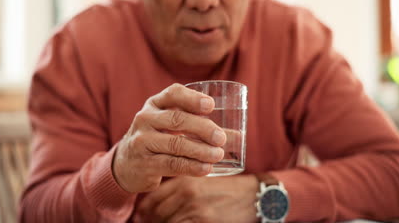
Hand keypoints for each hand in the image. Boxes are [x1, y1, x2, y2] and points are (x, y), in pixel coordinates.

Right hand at [113, 84, 226, 192]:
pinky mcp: (144, 163)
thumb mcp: (170, 125)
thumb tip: (238, 135)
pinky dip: (191, 167)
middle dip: (203, 128)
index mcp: (154, 104)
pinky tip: (206, 169)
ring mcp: (142, 141)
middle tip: (222, 138)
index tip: (210, 105)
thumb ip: (198, 125)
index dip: (192, 98)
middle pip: (177, 119)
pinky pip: (171, 164)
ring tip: (218, 154)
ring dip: (200, 150)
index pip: (173, 93)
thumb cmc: (157, 138)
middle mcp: (145, 119)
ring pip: (175, 143)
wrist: (125, 164)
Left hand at [136, 175, 259, 222]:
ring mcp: (196, 211)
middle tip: (150, 222)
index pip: (154, 198)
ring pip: (168, 222)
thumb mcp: (203, 181)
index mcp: (185, 182)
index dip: (145, 210)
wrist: (255, 196)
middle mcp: (187, 195)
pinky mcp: (205, 222)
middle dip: (153, 221)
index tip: (143, 215)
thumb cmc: (229, 188)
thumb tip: (162, 201)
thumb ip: (184, 187)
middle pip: (158, 213)